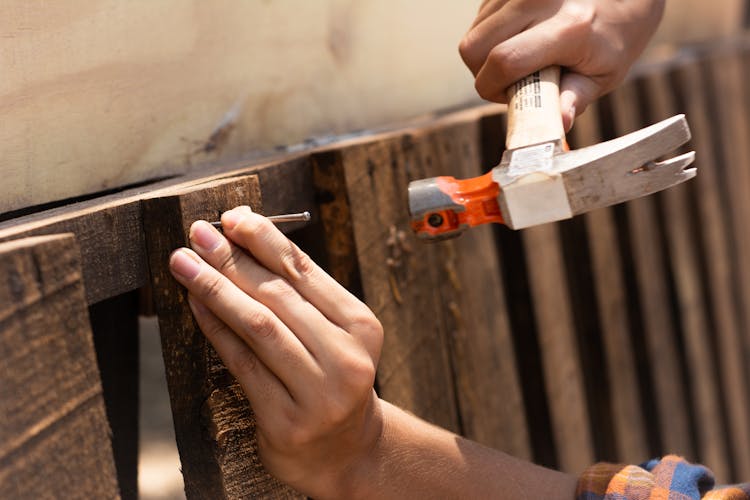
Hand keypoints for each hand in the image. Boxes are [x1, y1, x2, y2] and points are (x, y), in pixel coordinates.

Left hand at [168, 206, 383, 497]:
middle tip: (197, 234)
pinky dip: (215, 329)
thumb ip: (298, 291)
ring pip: (259, 326)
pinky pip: (242, 364)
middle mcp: (346, 358)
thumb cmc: (331, 377)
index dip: (265, 240)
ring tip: (184, 263)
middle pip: (279, 296)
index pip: (305, 272)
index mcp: (361, 326)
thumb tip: (242, 236)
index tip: (231, 217)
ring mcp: (318, 393)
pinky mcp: (286, 421)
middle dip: (232, 259)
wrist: (345, 449)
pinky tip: (195, 305)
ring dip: (216, 288)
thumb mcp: (333, 332)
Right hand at [459, 0, 664, 129]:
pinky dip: (492, 35)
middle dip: (483, 74)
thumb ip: (576, 99)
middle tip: (511, 80)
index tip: (509, 97)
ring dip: (486, 54)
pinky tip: (518, 36)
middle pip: (474, 48)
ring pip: (473, 33)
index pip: (504, 61)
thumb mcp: (605, 74)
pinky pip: (481, 18)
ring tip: (519, 56)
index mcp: (569, 27)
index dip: (495, 89)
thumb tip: (560, 123)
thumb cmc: (616, 34)